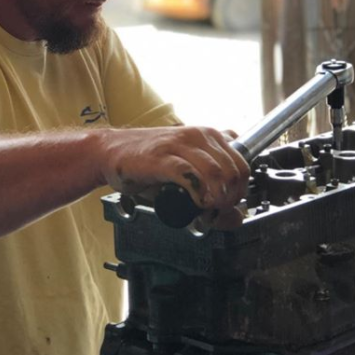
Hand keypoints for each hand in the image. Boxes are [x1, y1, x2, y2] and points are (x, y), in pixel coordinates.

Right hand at [97, 125, 249, 218]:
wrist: (111, 152)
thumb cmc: (149, 164)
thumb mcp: (188, 176)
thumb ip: (214, 194)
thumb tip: (237, 218)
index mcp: (210, 136)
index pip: (243, 164)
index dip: (241, 190)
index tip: (229, 205)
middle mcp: (199, 136)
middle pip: (233, 170)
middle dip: (231, 198)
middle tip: (217, 212)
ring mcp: (179, 144)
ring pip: (216, 172)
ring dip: (217, 198)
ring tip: (207, 210)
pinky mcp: (161, 157)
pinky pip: (189, 174)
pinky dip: (198, 192)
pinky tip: (196, 202)